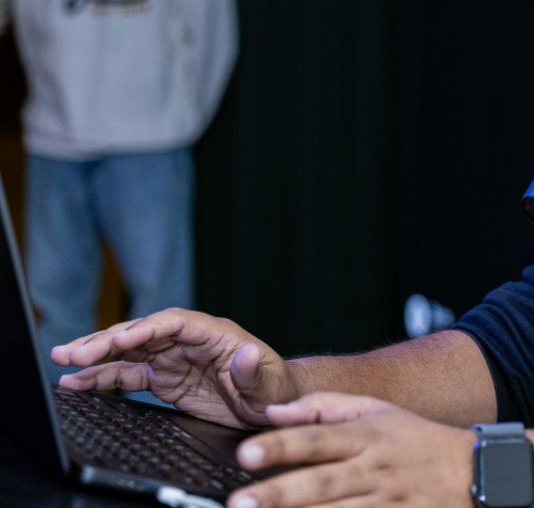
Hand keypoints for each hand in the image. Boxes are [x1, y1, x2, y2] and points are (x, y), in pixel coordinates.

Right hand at [53, 308, 297, 428]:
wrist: (272, 405)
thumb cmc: (276, 390)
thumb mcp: (270, 385)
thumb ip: (254, 371)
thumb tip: (245, 352)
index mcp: (215, 334)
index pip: (174, 323)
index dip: (144, 329)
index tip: (118, 339)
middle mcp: (189, 341)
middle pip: (143, 333)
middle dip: (107, 340)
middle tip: (72, 352)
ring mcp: (174, 358)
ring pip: (128, 350)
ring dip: (95, 354)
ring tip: (61, 359)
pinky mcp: (164, 378)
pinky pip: (128, 374)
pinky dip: (101, 377)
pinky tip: (75, 382)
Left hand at [227, 393, 477, 507]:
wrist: (474, 473)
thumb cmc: (416, 440)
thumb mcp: (379, 409)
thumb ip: (324, 407)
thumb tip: (272, 410)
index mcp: (368, 436)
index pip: (319, 438)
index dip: (282, 445)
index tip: (245, 453)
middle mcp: (374, 470)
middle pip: (322, 483)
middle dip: (280, 494)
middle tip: (238, 504)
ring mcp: (386, 503)